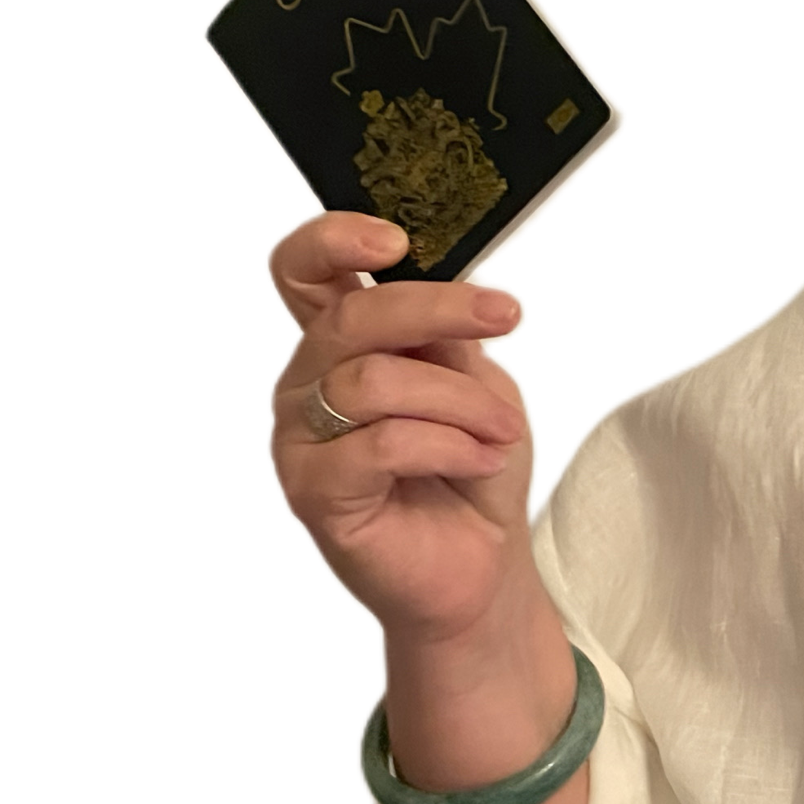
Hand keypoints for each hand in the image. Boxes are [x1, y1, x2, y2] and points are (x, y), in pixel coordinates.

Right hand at [263, 211, 538, 646]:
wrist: (480, 563)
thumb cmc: (470, 467)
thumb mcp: (475, 380)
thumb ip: (444, 332)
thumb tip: (446, 281)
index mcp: (338, 344)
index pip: (302, 271)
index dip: (332, 240)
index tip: (396, 240)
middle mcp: (306, 384)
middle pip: (352, 317)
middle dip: (439, 310)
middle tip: (504, 315)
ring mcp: (300, 438)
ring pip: (375, 381)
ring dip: (459, 401)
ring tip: (502, 430)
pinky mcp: (313, 491)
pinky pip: (383, 443)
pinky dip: (449, 445)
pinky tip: (479, 460)